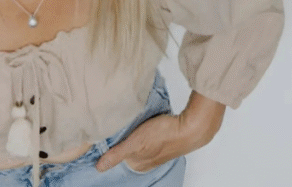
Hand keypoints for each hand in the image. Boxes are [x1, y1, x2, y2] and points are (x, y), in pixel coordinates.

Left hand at [95, 92, 224, 172]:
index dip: (110, 148)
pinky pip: (147, 136)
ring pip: (137, 143)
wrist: (191, 127)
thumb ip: (117, 154)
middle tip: (115, 130)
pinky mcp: (164, 139)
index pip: (118, 158)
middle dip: (120, 142)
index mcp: (139, 164)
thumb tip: (99, 167)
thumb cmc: (164, 135)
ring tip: (128, 126)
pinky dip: (143, 131)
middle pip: (127, 151)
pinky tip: (142, 124)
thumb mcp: (135, 143)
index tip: (104, 139)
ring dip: (132, 135)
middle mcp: (147, 161)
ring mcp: (156, 150)